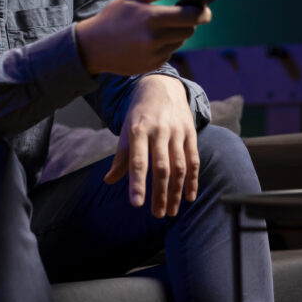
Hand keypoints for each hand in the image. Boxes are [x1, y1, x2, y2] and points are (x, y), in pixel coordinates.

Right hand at [75, 0, 211, 75]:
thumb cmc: (115, 16)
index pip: (192, 16)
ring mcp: (154, 54)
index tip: (204, 8)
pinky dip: (165, 46)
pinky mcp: (152, 65)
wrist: (93, 46)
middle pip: (190, 30)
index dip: (202, 11)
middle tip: (175, 16)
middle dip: (187, 22)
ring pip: (180, 42)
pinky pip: (169, 53)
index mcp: (151, 17)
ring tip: (155, 28)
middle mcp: (154, 38)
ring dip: (175, 34)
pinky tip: (147, 41)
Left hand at [103, 75, 199, 217]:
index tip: (136, 204)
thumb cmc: (140, 114)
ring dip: (176, 191)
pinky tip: (189, 196)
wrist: (161, 87)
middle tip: (156, 214)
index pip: (137, 161)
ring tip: (171, 211)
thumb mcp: (126, 130)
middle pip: (161, 167)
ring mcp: (176, 131)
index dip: (137, 183)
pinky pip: (193, 160)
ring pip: (178, 166)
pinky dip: (192, 179)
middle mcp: (158, 130)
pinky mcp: (190, 133)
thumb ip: (121, 157)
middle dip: (159, 193)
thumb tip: (109, 181)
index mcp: (138, 130)